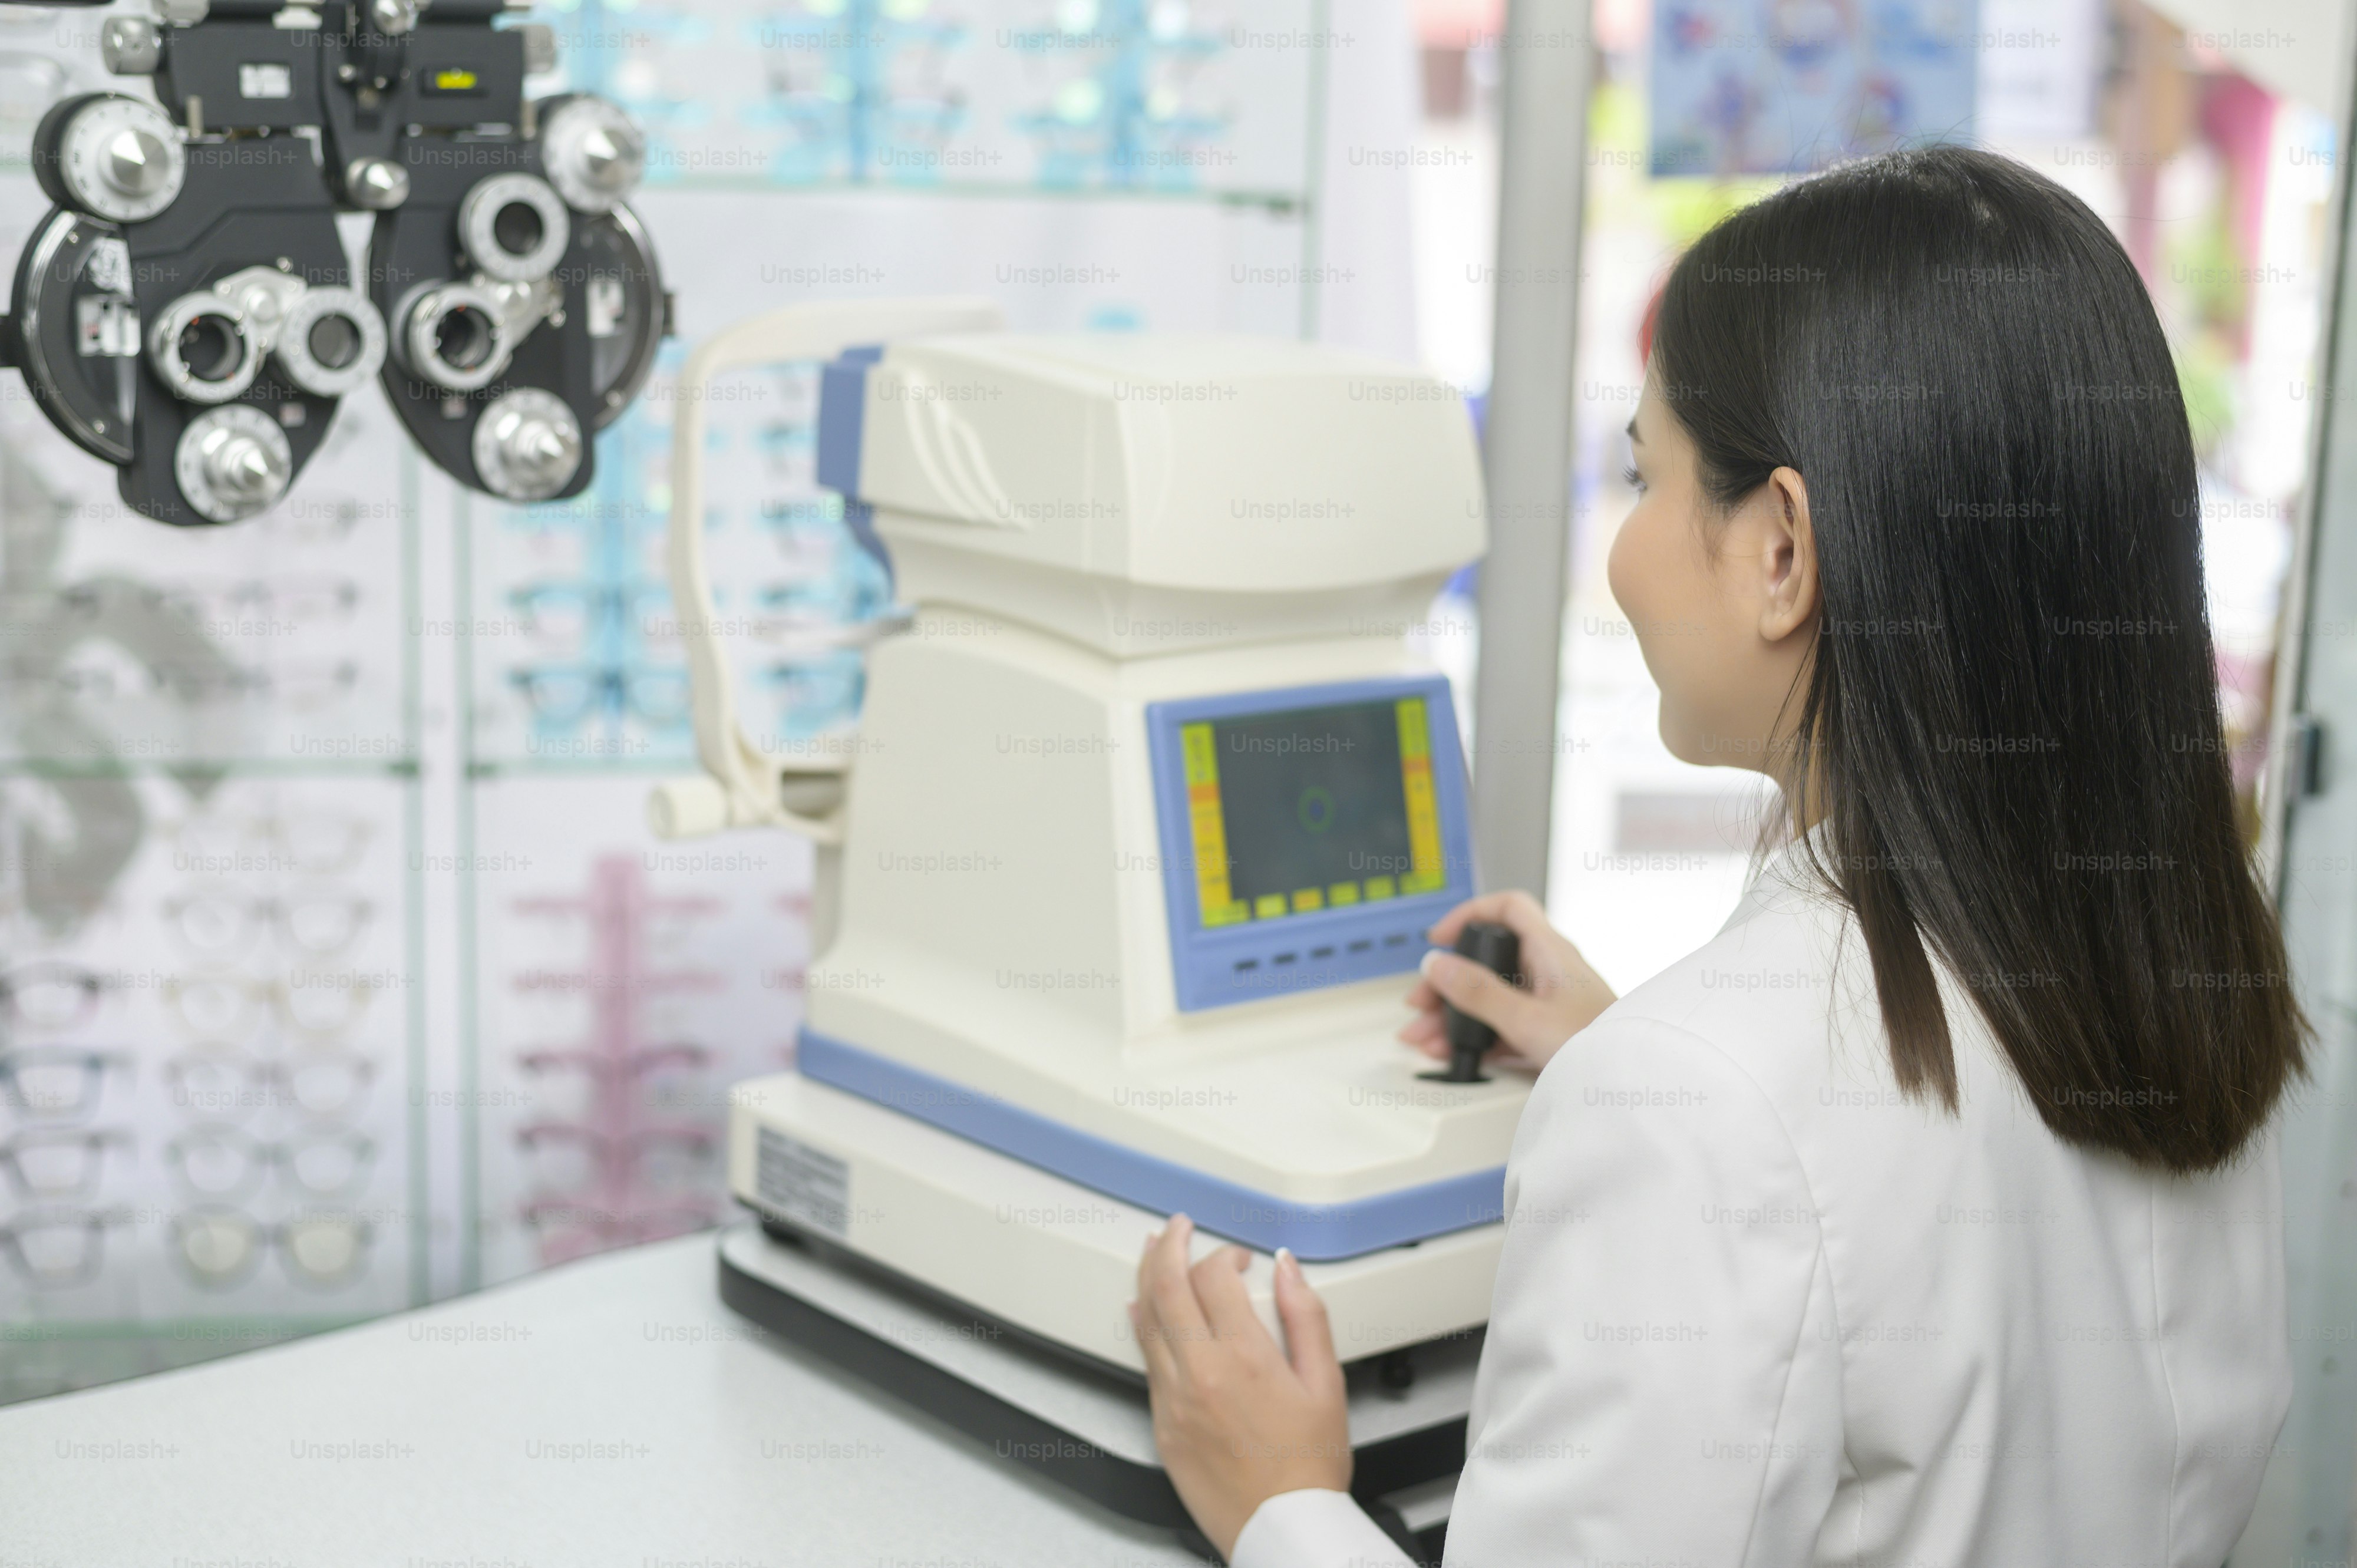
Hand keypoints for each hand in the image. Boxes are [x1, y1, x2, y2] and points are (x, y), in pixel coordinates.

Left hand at [1131, 1215, 1349, 1559]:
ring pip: (1145, 1318)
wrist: (1281, 1527)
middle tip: (1176, 1226)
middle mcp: (1200, 1372)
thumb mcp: (1326, 1383)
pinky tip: (1144, 1307)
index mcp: (1244, 1357)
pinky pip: (1144, 1359)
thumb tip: (1287, 1267)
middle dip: (1169, 1244)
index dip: (1223, 1253)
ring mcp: (1174, 1398)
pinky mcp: (1161, 1422)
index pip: (1213, 1276)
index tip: (1238, 1257)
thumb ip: (1306, 1315)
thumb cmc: (1307, 1464)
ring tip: (1152, 1250)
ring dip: (1146, 1275)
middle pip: (1166, 1285)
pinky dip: (1142, 1323)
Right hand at [1400, 890, 1615, 1075]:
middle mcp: (1550, 971)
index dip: (1471, 914)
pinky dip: (1475, 1036)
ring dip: (1454, 1015)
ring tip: (1426, 1040)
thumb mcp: (1526, 1019)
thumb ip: (1478, 993)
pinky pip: (1502, 1025)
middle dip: (1448, 983)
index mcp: (1551, 952)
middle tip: (1422, 1005)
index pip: (1508, 909)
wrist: (1632, 1088)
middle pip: (1488, 960)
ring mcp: (1549, 1002)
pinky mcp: (1548, 1032)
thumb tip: (1437, 965)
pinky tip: (1454, 1053)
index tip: (1440, 939)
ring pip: (1491, 997)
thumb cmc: (1599, 1048)